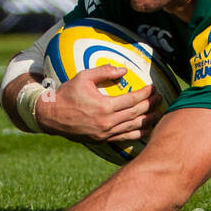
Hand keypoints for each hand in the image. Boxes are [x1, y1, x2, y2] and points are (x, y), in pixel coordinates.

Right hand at [37, 65, 158, 142]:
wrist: (50, 115)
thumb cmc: (67, 94)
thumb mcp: (83, 77)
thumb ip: (104, 71)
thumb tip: (124, 70)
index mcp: (104, 106)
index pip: (133, 99)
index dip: (145, 94)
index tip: (153, 88)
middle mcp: (107, 122)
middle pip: (136, 113)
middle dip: (150, 105)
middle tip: (159, 98)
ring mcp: (105, 133)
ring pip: (133, 127)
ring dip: (147, 120)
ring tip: (158, 113)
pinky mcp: (102, 140)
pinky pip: (124, 138)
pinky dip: (137, 134)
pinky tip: (146, 130)